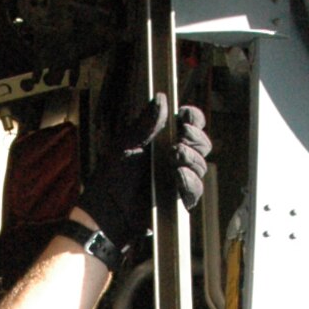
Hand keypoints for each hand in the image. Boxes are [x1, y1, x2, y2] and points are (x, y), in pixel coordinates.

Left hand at [80, 94, 210, 251]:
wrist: (107, 209)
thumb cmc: (112, 176)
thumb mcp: (127, 143)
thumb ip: (146, 123)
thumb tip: (161, 98)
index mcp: (164, 140)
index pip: (190, 124)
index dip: (193, 119)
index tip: (185, 117)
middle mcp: (174, 158)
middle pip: (202, 144)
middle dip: (195, 138)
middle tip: (180, 139)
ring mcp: (178, 179)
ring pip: (201, 165)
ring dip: (191, 158)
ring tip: (174, 157)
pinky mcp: (178, 201)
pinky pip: (195, 191)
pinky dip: (190, 181)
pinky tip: (178, 175)